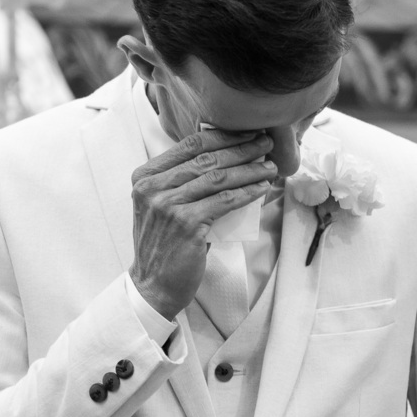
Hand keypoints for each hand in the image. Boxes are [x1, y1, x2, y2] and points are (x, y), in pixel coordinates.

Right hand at [130, 129, 275, 318]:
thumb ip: (181, 182)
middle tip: (266, 144)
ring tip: (270, 167)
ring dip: (250, 170)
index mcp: (146, 177)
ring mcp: (168, 206)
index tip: (247, 132)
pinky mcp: (187, 224)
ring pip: (218, 178)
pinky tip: (262, 189)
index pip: (188, 145)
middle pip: (206, 159)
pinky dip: (247, 193)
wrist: (153, 284)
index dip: (222, 136)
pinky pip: (225, 202)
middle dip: (242, 149)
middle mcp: (153, 188)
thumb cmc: (165, 243)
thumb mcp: (162, 205)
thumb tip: (226, 158)